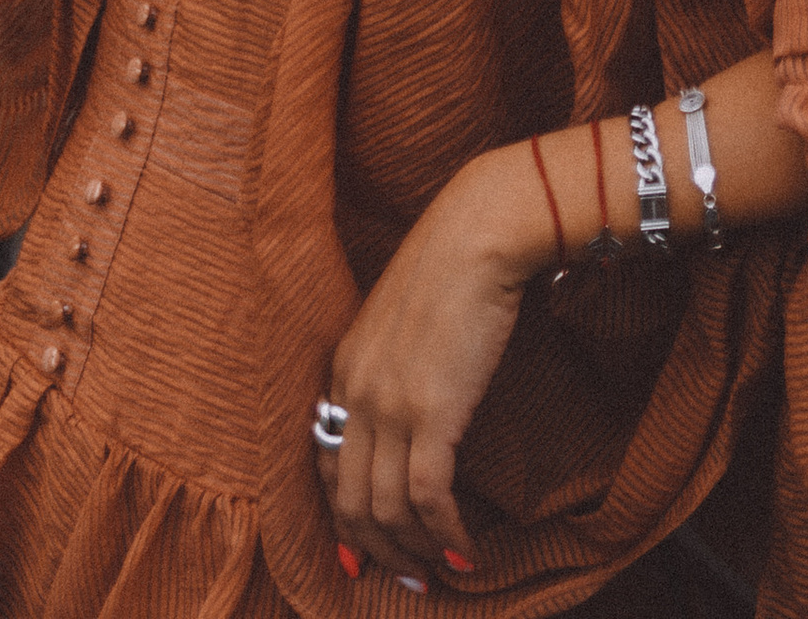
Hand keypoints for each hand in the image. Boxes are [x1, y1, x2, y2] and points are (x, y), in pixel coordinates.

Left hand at [317, 147, 531, 584]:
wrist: (480, 229)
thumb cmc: (455, 259)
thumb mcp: (406, 314)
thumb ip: (397, 360)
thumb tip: (418, 403)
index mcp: (344, 368)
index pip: (326, 463)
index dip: (342, 516)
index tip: (363, 550)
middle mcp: (356, 392)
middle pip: (348, 499)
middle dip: (374, 550)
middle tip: (404, 578)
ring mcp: (390, 405)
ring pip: (385, 509)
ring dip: (412, 551)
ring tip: (440, 569)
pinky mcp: (432, 413)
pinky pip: (428, 497)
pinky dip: (444, 533)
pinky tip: (464, 548)